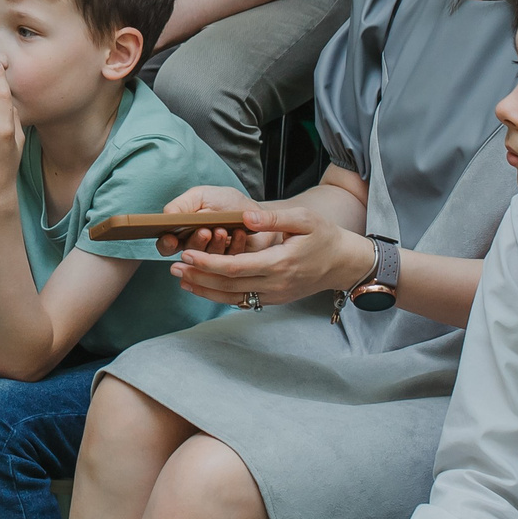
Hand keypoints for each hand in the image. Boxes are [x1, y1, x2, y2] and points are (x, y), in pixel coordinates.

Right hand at [153, 185, 260, 259]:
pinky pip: (230, 262)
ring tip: (222, 229)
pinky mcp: (234, 265)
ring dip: (214, 244)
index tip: (172, 238)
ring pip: (208, 261)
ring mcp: (214, 259)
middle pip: (187, 254)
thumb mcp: (201, 196)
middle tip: (205, 231)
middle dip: (195, 242)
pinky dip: (234, 244)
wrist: (255, 210)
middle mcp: (196, 248)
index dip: (167, 244)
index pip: (167, 245)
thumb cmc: (226, 203)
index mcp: (183, 232)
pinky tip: (238, 232)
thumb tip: (165, 216)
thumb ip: (181, 204)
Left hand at [171, 199, 360, 306]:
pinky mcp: (274, 299)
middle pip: (229, 285)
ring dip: (205, 291)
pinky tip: (204, 288)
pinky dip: (221, 296)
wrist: (343, 263)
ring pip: (233, 298)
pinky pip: (244, 301)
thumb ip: (273, 219)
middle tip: (173, 269)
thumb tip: (245, 217)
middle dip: (199, 278)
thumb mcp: (304, 219)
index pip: (235, 268)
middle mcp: (275, 284)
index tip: (186, 255)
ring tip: (181, 280)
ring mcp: (275, 295)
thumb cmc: (324, 236)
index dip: (208, 264)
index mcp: (280, 263)